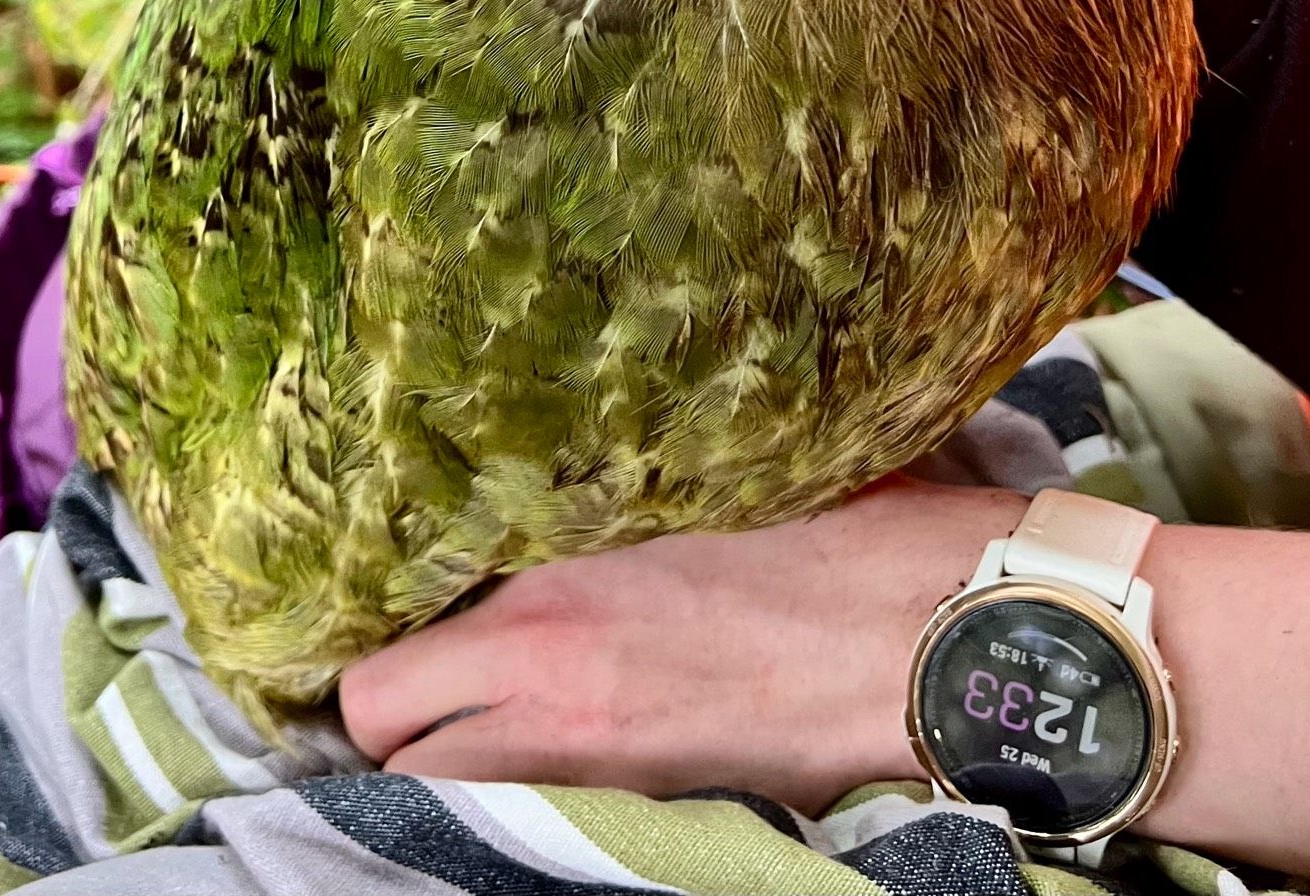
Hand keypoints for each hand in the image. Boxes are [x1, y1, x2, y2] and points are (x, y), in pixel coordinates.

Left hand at [338, 483, 1018, 809]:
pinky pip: (529, 823)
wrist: (931, 626)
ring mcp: (594, 763)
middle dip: (390, 726)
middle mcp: (547, 679)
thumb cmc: (831, 534)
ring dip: (444, 772)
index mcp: (549, 588)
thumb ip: (589, 512)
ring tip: (475, 742)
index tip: (395, 640)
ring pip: (442, 797)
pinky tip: (547, 773)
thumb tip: (534, 516)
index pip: (381, 660)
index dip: (378, 659)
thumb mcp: (690, 486)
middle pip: (381, 735)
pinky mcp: (652, 811)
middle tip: (422, 699)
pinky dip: (514, 806)